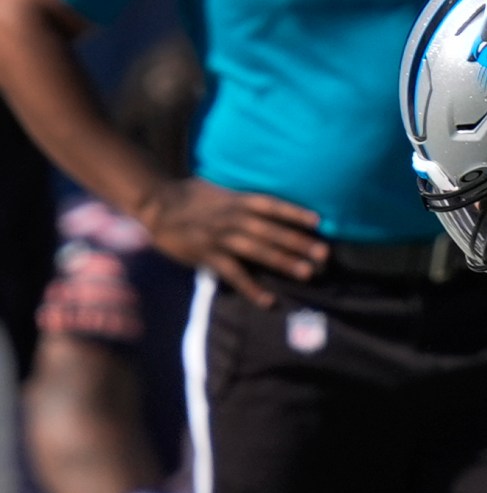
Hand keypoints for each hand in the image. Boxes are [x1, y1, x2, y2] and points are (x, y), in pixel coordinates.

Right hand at [137, 177, 328, 307]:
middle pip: (270, 230)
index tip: (319, 221)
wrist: (156, 205)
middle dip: (298, 242)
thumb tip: (276, 208)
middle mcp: (231, 218)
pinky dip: (251, 288)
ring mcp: (218, 237)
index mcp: (237, 201)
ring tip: (307, 273)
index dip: (294, 212)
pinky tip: (269, 301)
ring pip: (256, 250)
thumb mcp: (222, 191)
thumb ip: (247, 201)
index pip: (271, 205)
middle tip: (325, 254)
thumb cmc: (194, 198)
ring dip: (283, 262)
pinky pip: (233, 274)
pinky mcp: (206, 255)